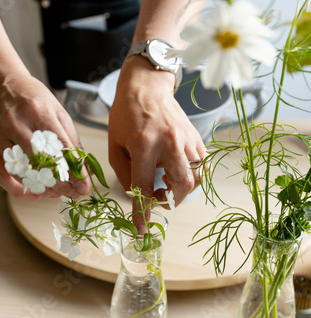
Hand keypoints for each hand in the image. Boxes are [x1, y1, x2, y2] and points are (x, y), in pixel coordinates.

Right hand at [0, 71, 90, 199]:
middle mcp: (18, 123)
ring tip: (57, 193)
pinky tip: (33, 194)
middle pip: (42, 162)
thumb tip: (85, 170)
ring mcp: (1, 135)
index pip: (61, 148)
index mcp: (39, 112)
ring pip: (23, 171)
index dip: (74, 171)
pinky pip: (2, 175)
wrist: (1, 83)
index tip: (83, 186)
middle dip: (61, 183)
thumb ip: (72, 141)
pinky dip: (17, 190)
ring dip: (43, 187)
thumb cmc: (33, 99)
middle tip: (73, 193)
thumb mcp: (58, 112)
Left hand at [108, 57, 206, 222]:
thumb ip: (126, 173)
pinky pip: (202, 166)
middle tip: (157, 198)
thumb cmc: (125, 114)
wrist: (147, 85)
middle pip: (182, 186)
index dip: (142, 212)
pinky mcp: (196, 138)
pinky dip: (192, 176)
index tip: (141, 231)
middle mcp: (170, 143)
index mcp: (144, 145)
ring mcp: (187, 140)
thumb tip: (138, 196)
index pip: (144, 186)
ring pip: (196, 178)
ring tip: (166, 183)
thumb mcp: (116, 144)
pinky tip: (177, 171)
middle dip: (170, 201)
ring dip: (182, 190)